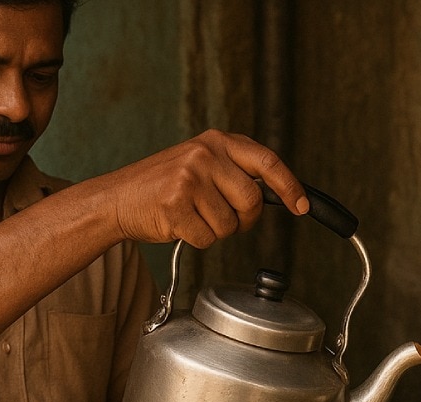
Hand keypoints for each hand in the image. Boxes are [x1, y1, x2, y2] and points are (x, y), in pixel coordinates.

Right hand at [98, 129, 307, 248]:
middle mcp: (205, 155)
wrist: (118, 198)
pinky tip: (179, 224)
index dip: (290, 187)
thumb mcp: (201, 163)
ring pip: (230, 225)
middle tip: (224, 219)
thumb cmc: (163, 185)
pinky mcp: (175, 205)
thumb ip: (234, 171)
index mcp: (216, 141)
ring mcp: (189, 178)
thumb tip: (277, 192)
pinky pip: (207, 238)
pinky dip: (197, 240)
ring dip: (216, 231)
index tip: (302, 206)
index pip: (267, 162)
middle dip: (244, 220)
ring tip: (193, 215)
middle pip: (252, 202)